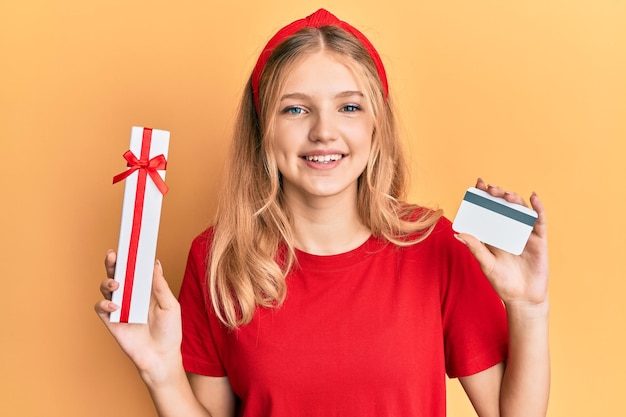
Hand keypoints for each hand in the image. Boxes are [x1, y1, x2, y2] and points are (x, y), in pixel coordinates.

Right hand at [94, 251, 182, 383]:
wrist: (162, 357)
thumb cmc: (169, 331)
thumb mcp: (170, 305)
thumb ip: (160, 285)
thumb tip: (154, 263)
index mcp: (146, 288)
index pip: (135, 268)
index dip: (130, 257)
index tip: (129, 243)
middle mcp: (131, 295)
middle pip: (117, 274)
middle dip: (113, 263)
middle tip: (113, 255)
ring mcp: (120, 307)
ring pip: (106, 287)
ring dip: (108, 282)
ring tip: (117, 285)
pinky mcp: (111, 321)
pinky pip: (101, 308)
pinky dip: (105, 304)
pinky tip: (115, 307)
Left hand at [455, 179, 548, 308]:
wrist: (523, 299)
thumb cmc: (502, 283)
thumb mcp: (486, 264)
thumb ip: (475, 248)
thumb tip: (458, 233)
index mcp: (494, 234)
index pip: (487, 211)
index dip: (483, 197)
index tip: (477, 184)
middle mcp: (509, 230)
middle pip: (503, 207)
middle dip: (497, 195)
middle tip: (490, 189)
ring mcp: (525, 234)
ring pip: (520, 210)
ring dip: (514, 199)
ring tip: (506, 195)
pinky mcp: (539, 240)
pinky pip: (539, 221)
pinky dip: (538, 208)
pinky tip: (533, 198)